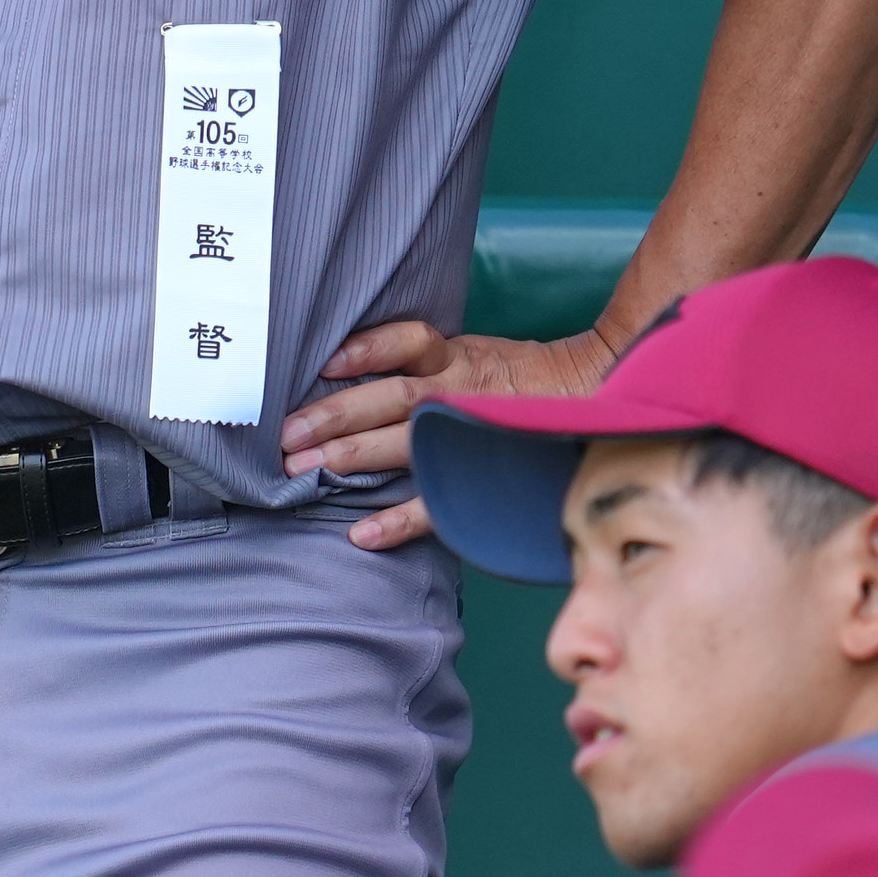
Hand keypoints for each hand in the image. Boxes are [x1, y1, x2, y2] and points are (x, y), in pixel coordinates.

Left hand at [280, 321, 618, 551]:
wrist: (591, 400)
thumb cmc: (516, 379)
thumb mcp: (475, 351)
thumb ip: (426, 359)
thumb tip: (349, 363)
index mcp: (458, 358)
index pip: (410, 342)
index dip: (368, 349)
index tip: (325, 363)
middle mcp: (461, 391)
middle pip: (393, 398)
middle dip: (336, 416)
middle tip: (286, 435)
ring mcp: (472, 434)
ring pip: (409, 443)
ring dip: (353, 459)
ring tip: (305, 472)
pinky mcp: (482, 474)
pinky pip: (439, 500)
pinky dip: (399, 520)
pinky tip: (360, 534)